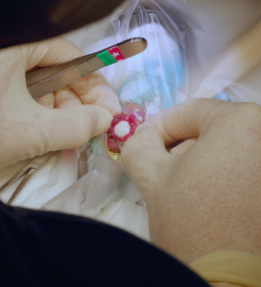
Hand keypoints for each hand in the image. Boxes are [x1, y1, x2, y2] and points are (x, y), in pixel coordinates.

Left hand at [0, 37, 120, 178]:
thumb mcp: (29, 132)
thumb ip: (76, 125)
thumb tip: (106, 118)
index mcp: (8, 44)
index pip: (65, 52)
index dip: (91, 80)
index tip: (106, 104)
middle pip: (53, 69)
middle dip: (76, 100)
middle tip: (92, 125)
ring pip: (38, 84)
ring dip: (58, 110)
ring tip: (69, 134)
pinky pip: (21, 93)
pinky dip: (37, 112)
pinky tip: (45, 131)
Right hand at [121, 99, 260, 263]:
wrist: (227, 281)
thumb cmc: (190, 221)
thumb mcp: (151, 174)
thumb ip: (137, 143)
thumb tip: (141, 136)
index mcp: (240, 121)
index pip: (189, 111)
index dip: (159, 125)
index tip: (143, 142)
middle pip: (210, 128)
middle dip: (179, 144)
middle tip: (158, 164)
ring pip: (227, 145)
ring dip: (199, 158)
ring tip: (180, 182)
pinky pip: (244, 164)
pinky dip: (221, 171)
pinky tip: (206, 193)